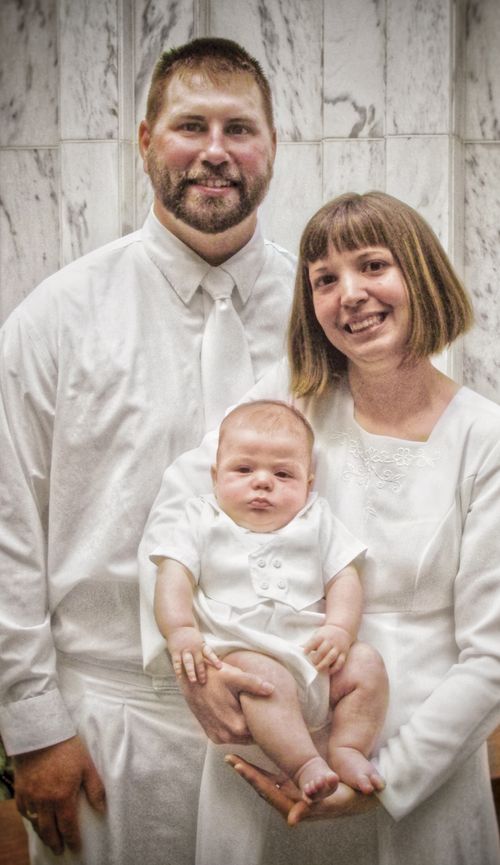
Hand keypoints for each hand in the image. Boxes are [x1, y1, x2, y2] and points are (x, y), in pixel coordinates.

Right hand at [14, 736, 105, 855]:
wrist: (41, 734)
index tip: (75, 847)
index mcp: (62, 797)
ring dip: (42, 834)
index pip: (68, 826)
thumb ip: (95, 789)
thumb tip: (102, 809)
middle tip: (59, 850)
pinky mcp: (21, 790)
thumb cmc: (67, 748)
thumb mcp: (87, 766)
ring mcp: (30, 796)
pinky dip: (30, 819)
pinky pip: (24, 811)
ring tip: (49, 839)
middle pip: (49, 830)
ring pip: (35, 823)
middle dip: (55, 843)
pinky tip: (35, 820)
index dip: (72, 839)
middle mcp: (45, 801)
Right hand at [167, 626, 221, 683]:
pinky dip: (178, 669)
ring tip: (193, 681)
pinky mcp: (175, 652)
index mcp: (201, 646)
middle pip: (199, 661)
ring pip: (188, 662)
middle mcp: (194, 648)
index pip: (210, 653)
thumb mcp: (201, 642)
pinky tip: (180, 677)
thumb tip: (219, 666)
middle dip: (201, 671)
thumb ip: (206, 653)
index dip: (215, 660)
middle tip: (204, 681)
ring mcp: (184, 650)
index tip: (220, 667)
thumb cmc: (193, 638)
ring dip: (190, 671)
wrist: (179, 627)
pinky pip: (177, 662)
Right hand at [180, 661, 273, 743]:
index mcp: (236, 725)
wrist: (191, 679)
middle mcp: (227, 736)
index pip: (260, 731)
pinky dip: (236, 729)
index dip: (267, 723)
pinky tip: (240, 714)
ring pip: (242, 738)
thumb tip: (271, 689)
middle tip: (267, 714)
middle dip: (258, 726)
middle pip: (252, 736)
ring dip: (247, 728)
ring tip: (253, 712)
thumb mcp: (235, 677)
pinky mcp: (212, 735)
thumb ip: (254, 684)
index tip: (274, 715)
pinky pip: (230, 736)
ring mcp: (218, 737)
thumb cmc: (214, 676)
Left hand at [225, 754, 379, 825]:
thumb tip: (292, 820)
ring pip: (268, 783)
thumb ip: (315, 807)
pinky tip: (254, 761)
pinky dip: (263, 770)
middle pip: (265, 787)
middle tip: (230, 757)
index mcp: (300, 806)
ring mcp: (296, 794)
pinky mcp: (300, 787)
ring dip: (252, 771)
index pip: (271, 791)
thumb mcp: (338, 800)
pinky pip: (276, 779)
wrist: (368, 793)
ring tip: (235, 758)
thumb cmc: (355, 794)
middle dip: (247, 773)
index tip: (239, 766)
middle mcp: (295, 802)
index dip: (254, 779)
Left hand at [303, 624, 352, 672]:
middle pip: (323, 650)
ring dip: (324, 664)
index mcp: (322, 636)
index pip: (314, 641)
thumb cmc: (326, 634)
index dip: (309, 647)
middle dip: (315, 659)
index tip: (304, 653)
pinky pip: (340, 662)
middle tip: (310, 665)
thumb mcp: (317, 634)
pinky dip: (334, 668)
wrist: (342, 629)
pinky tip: (328, 672)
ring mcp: (338, 648)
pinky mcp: (344, 654)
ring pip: (331, 657)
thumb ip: (309, 642)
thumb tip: (298, 648)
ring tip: (317, 670)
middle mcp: (330, 641)